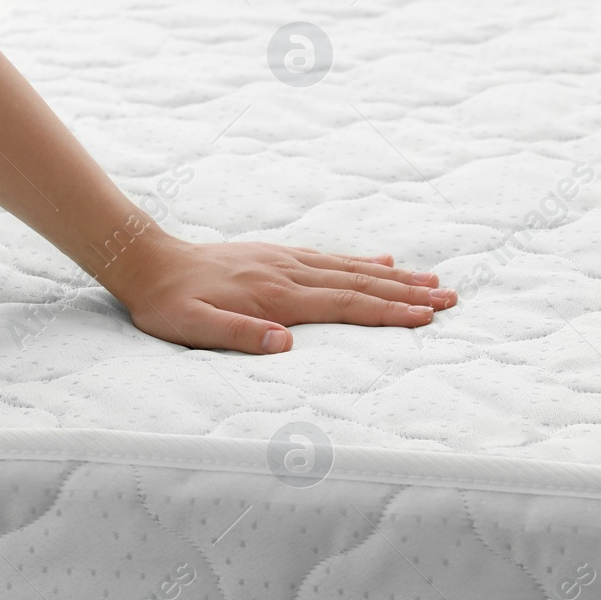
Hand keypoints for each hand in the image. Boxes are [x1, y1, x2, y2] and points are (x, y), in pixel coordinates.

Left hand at [101, 233, 456, 353]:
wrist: (149, 263)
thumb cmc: (170, 304)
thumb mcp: (194, 328)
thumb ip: (238, 334)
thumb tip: (284, 343)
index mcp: (276, 295)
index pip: (345, 305)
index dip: (388, 313)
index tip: (425, 318)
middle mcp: (288, 272)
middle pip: (360, 283)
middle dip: (408, 293)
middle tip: (451, 299)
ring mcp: (285, 261)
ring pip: (351, 269)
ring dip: (395, 277)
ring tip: (433, 281)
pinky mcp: (276, 256)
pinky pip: (330, 258)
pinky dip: (361, 262)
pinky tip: (381, 262)